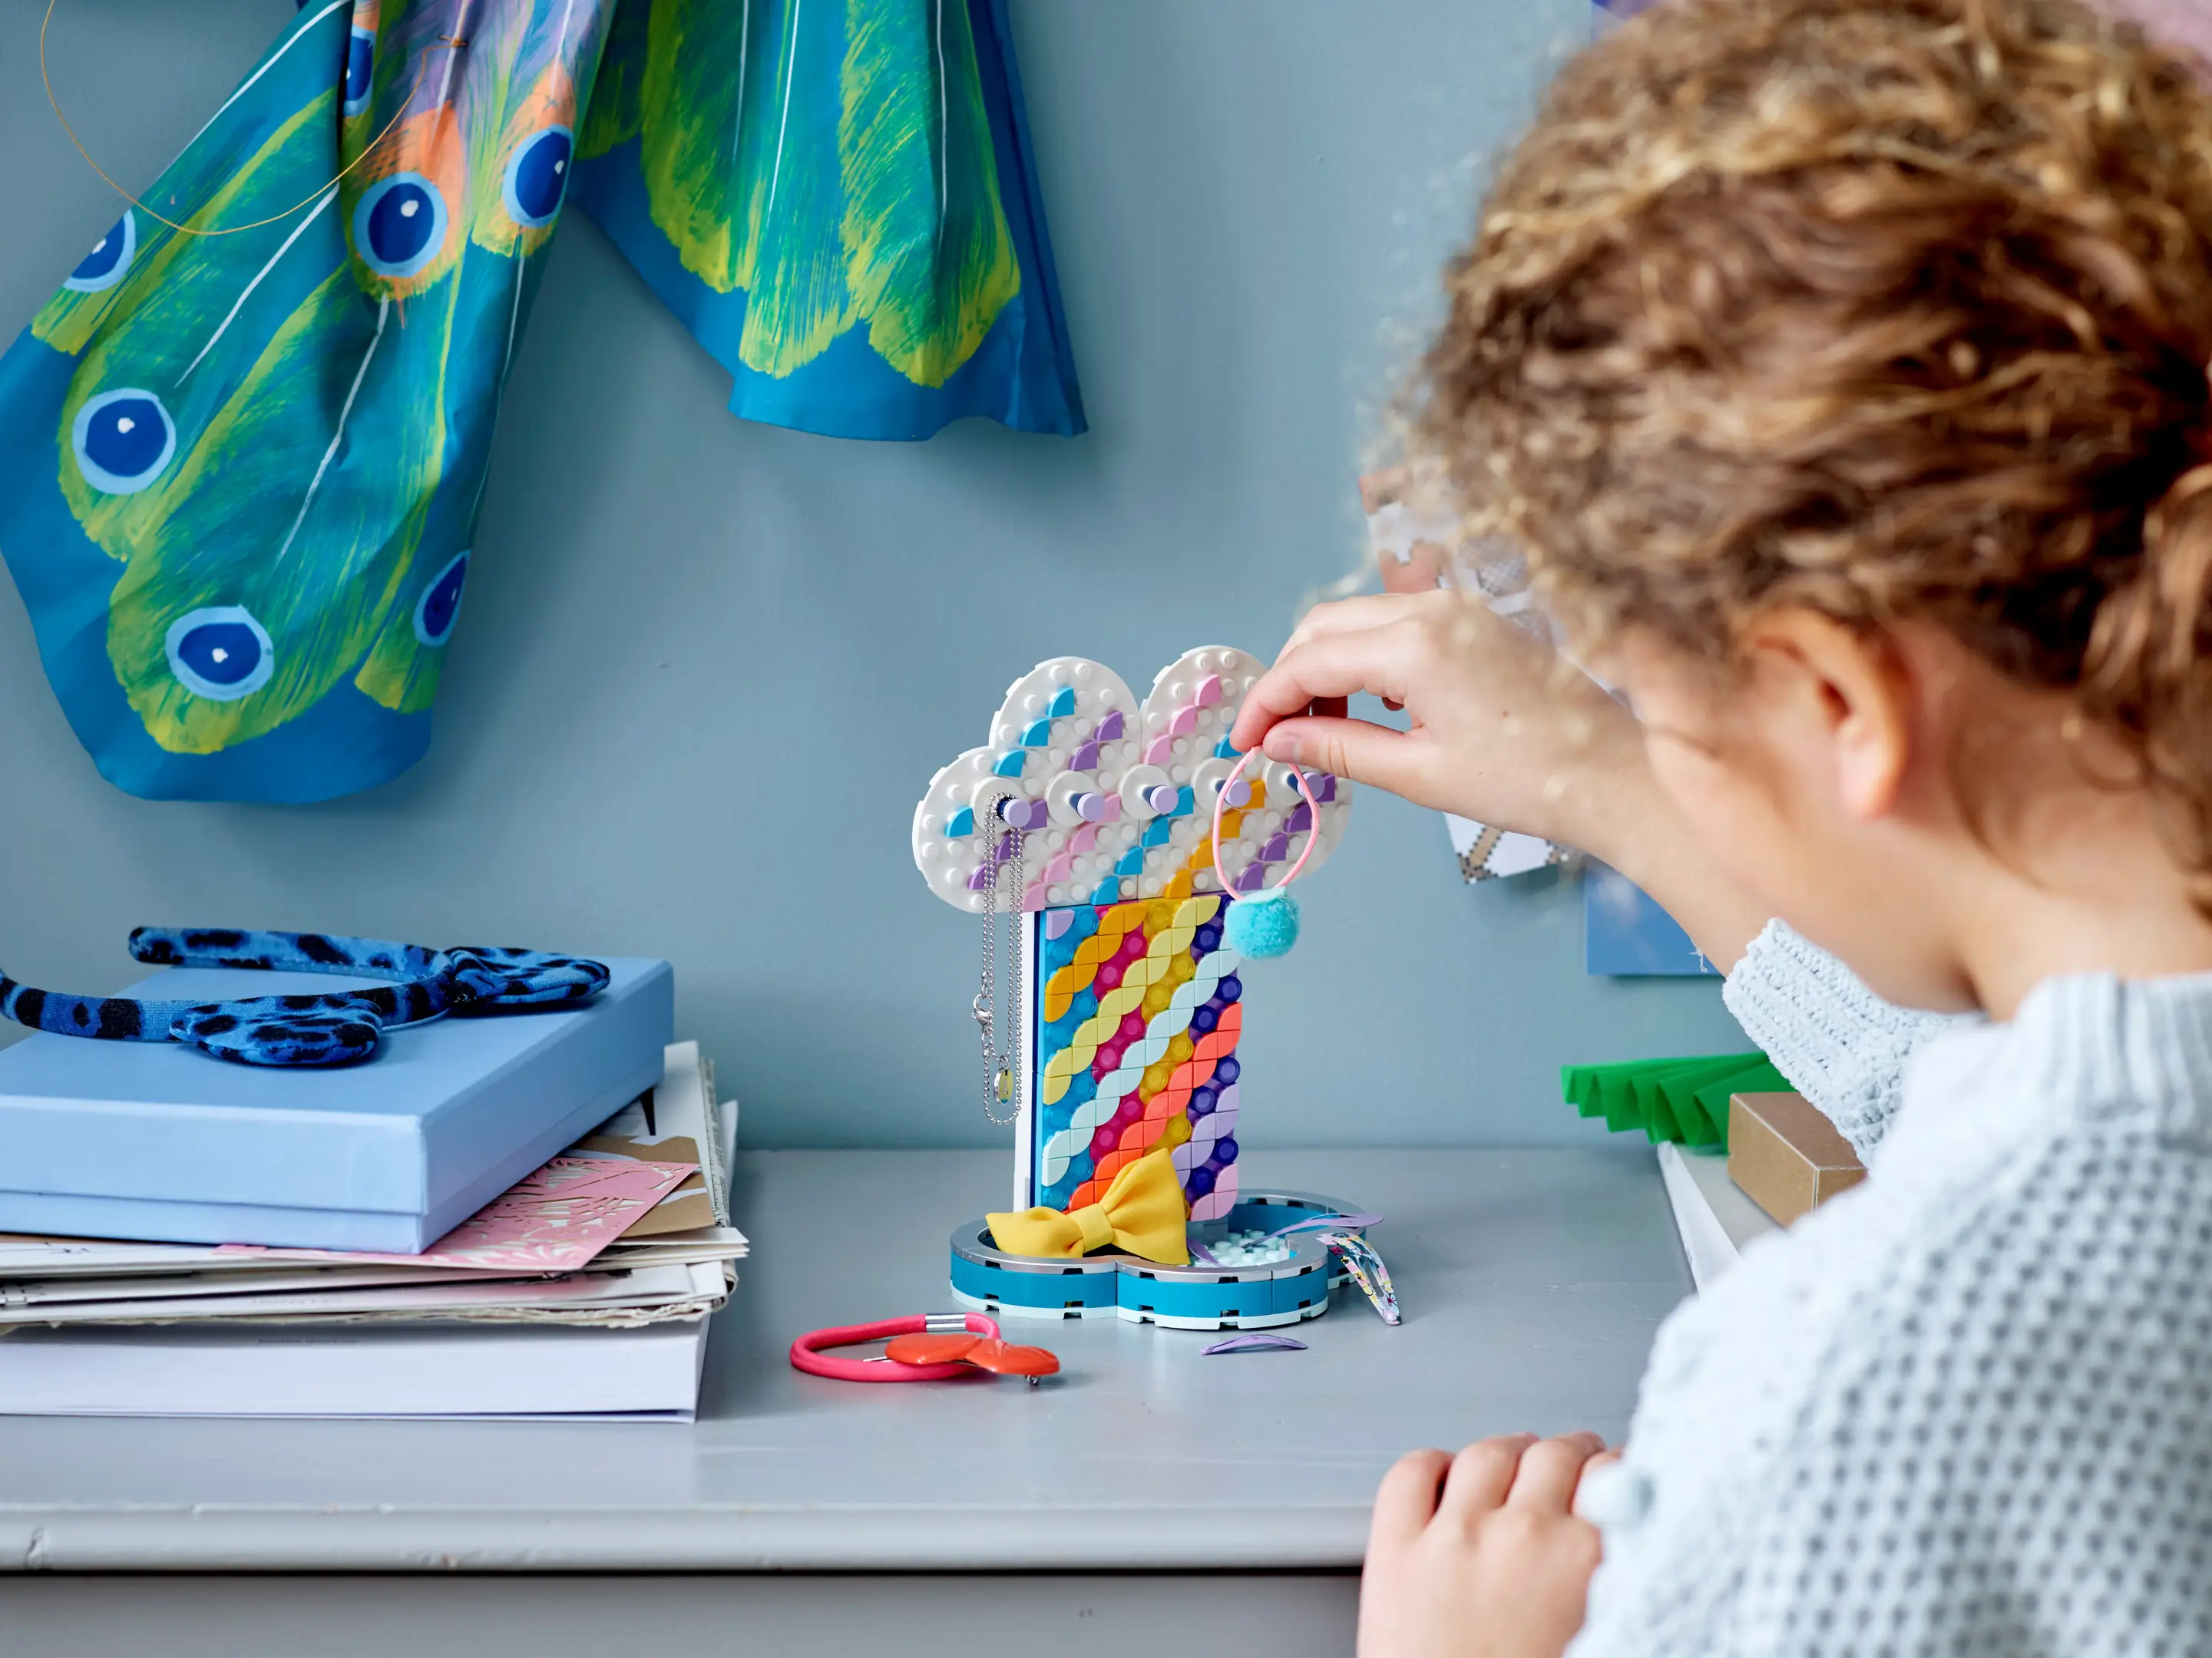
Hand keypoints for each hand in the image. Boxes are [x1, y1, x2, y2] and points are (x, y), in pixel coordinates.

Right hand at [1228, 591, 1643, 853]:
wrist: (1617, 775)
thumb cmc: (1530, 780)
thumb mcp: (1418, 773)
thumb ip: (1337, 750)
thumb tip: (1276, 744)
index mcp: (1414, 644)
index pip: (1308, 660)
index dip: (1265, 702)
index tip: (1243, 742)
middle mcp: (1433, 609)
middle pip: (1324, 626)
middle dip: (1289, 678)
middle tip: (1274, 737)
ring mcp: (1459, 608)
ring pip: (1358, 620)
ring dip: (1326, 666)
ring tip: (1319, 730)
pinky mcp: (1478, 619)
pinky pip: (1398, 624)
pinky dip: (1366, 659)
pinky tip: (1370, 708)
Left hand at [1357, 1433, 1613, 1657]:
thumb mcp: (1603, 1635)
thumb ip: (1617, 1580)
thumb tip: (1630, 1544)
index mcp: (1586, 1561)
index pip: (1614, 1474)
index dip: (1617, 1476)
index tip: (1617, 1482)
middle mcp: (1521, 1534)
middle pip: (1552, 1453)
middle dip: (1569, 1456)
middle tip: (1573, 1466)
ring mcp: (1453, 1536)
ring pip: (1486, 1453)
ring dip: (1507, 1455)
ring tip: (1515, 1465)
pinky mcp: (1394, 1551)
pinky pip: (1410, 1474)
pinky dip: (1430, 1468)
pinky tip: (1443, 1482)